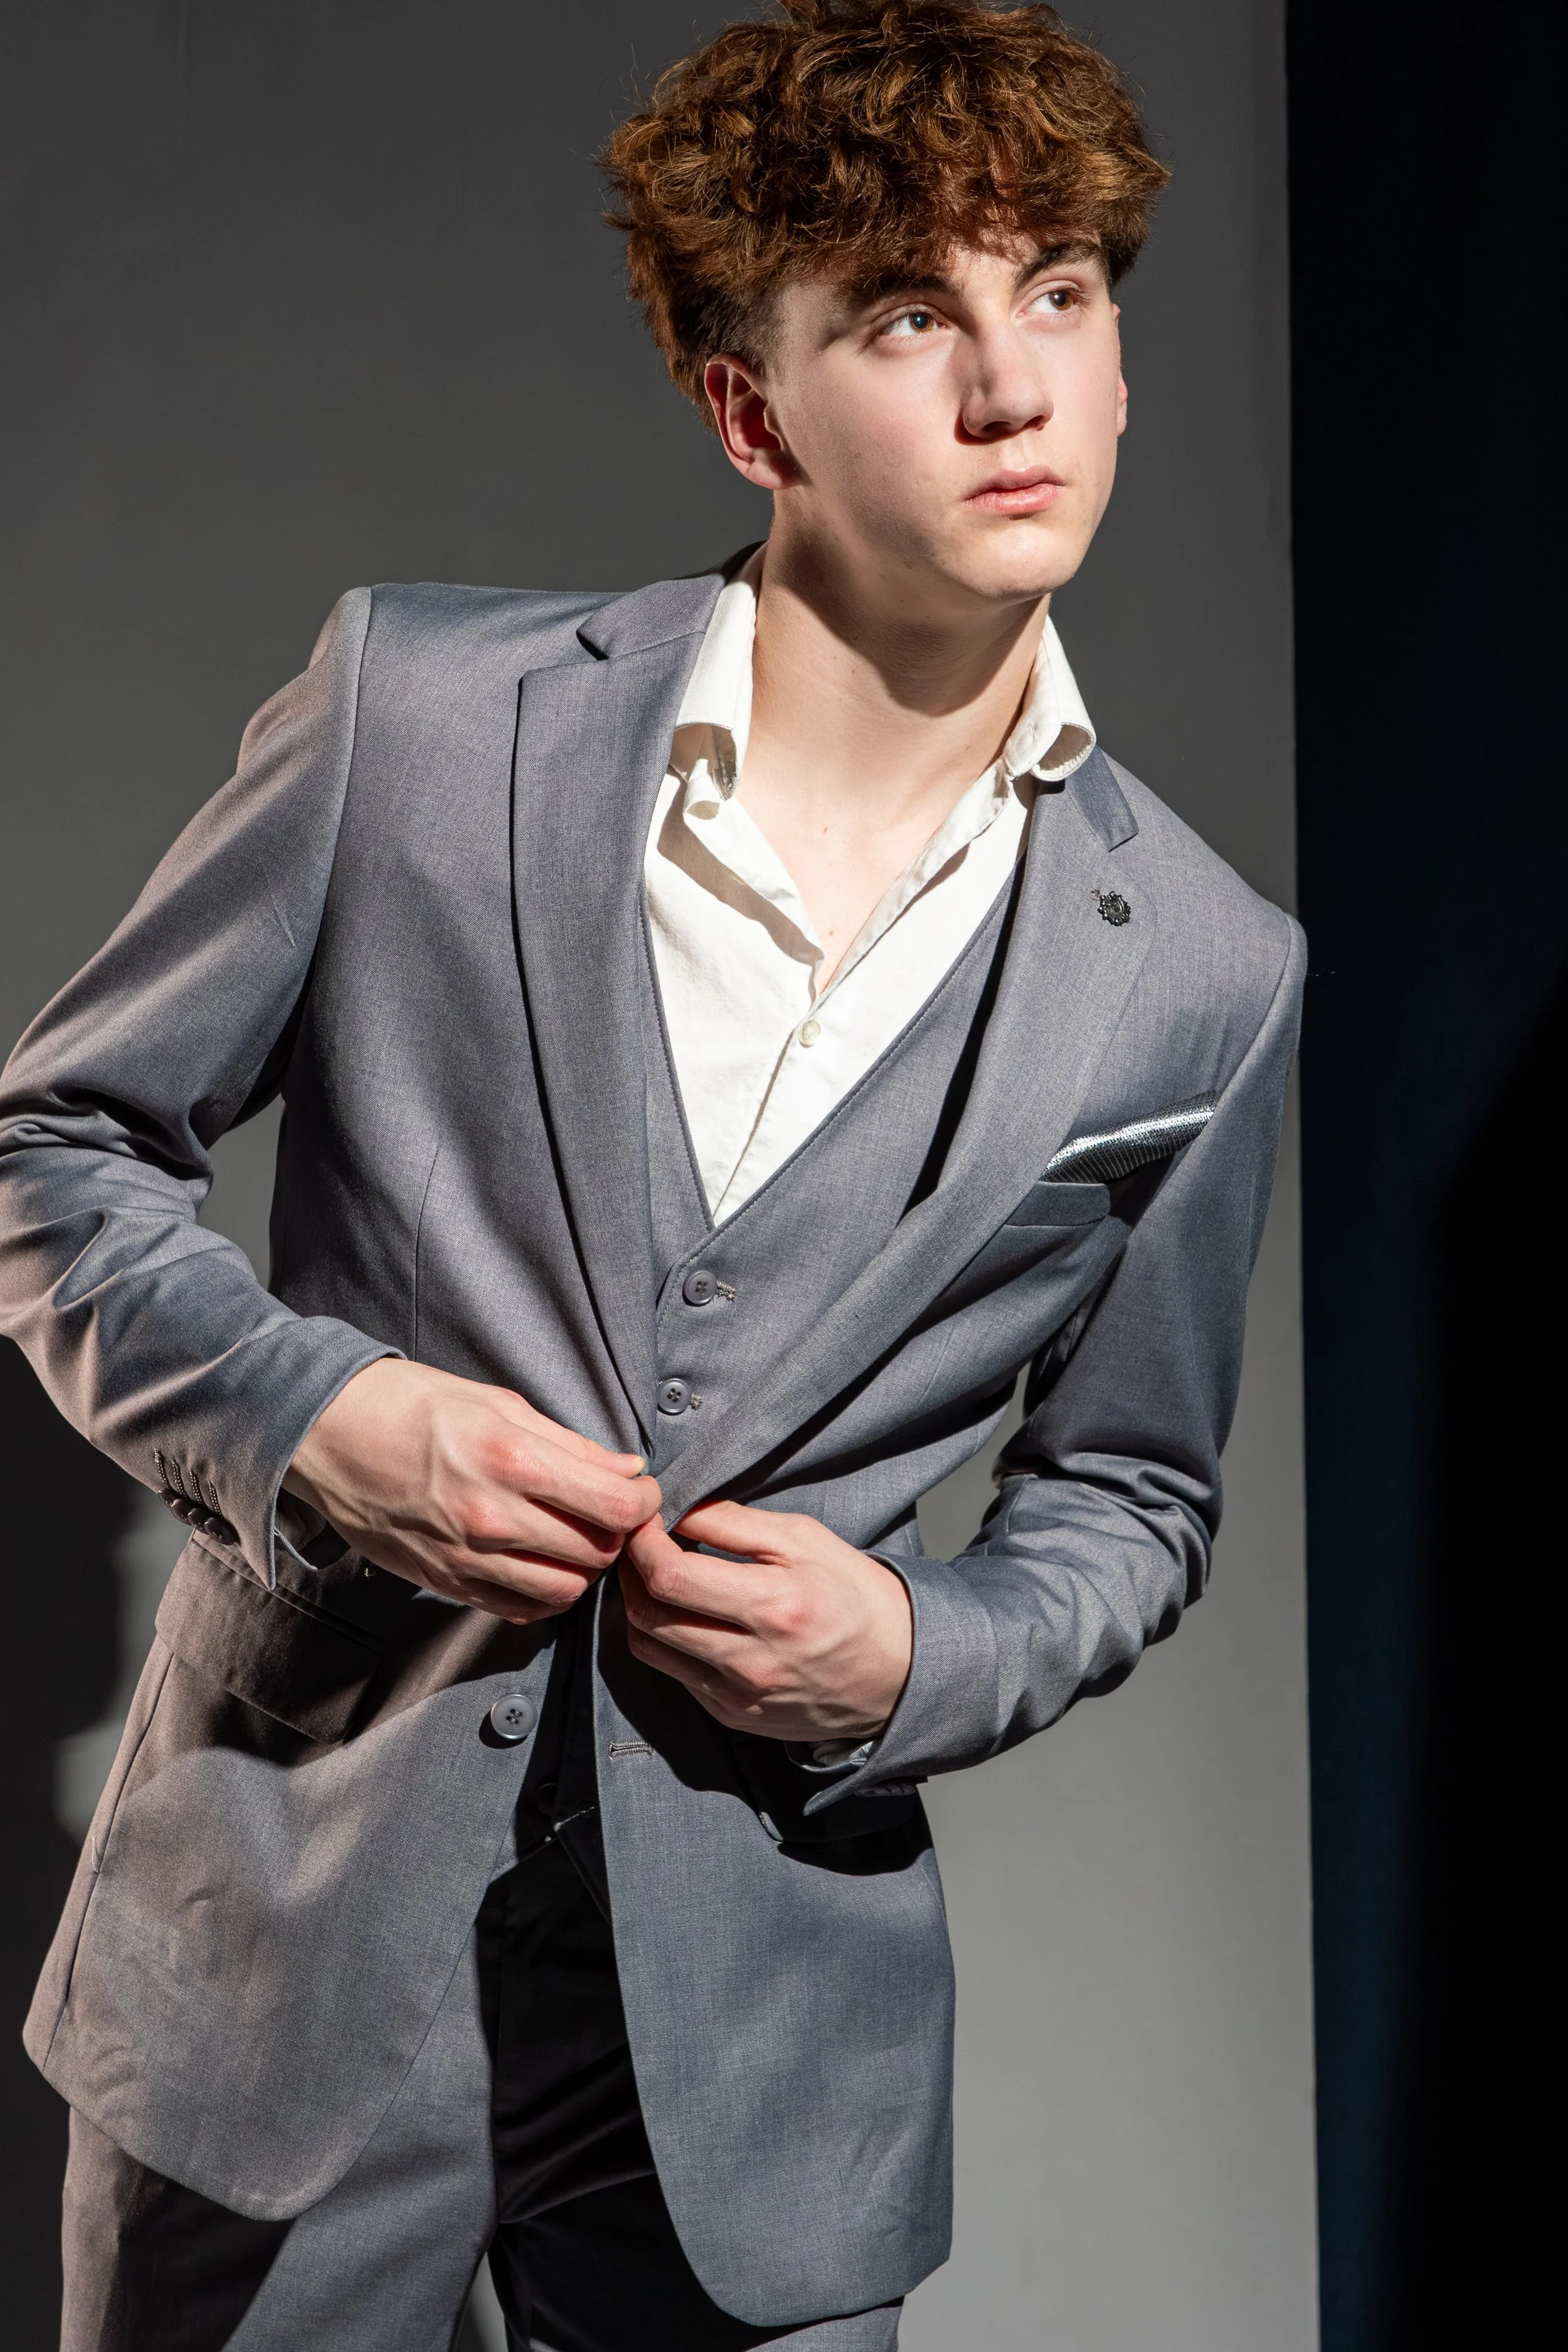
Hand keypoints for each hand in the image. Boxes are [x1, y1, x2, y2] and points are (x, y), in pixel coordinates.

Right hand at [284, 1358, 660, 1623]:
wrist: (327, 1434)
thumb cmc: (412, 1405)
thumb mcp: (499, 1402)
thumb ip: (570, 1445)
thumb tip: (627, 1471)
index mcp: (512, 1459)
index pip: (616, 1506)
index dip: (645, 1502)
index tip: (641, 1491)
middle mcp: (492, 1517)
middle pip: (597, 1552)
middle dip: (618, 1535)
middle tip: (610, 1512)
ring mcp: (466, 1557)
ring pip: (565, 1590)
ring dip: (584, 1569)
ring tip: (577, 1538)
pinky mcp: (445, 1582)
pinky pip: (519, 1609)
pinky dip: (544, 1594)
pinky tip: (541, 1563)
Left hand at [620, 1500, 913, 1741]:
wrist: (899, 1671)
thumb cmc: (855, 1595)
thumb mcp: (805, 1539)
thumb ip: (735, 1522)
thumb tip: (676, 1507)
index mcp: (774, 1607)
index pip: (671, 1576)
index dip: (643, 1542)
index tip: (647, 1519)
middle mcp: (751, 1660)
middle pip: (649, 1614)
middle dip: (630, 1569)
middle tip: (639, 1541)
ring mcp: (738, 1696)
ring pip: (650, 1647)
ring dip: (637, 1604)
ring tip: (654, 1573)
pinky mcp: (733, 1715)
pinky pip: (674, 1673)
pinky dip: (664, 1637)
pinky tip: (682, 1611)